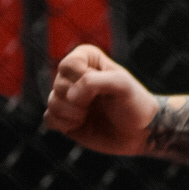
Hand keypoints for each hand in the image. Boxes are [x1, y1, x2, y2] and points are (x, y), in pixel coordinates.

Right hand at [44, 45, 158, 155]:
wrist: (139, 131)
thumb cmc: (134, 102)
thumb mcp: (122, 85)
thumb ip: (94, 82)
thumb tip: (69, 96)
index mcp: (86, 58)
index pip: (68, 65)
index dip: (83, 80)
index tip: (103, 86)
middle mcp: (74, 76)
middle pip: (59, 84)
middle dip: (79, 99)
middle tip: (98, 103)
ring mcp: (67, 97)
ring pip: (52, 102)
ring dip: (73, 113)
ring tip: (90, 114)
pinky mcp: (64, 117)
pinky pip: (49, 119)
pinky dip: (64, 124)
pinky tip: (81, 124)